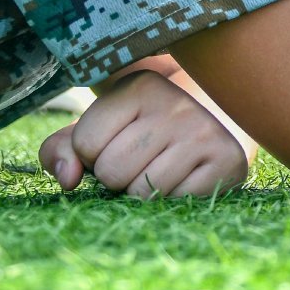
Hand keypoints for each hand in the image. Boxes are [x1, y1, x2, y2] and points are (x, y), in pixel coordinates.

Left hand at [39, 69, 249, 199]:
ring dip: (142, 193)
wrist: (213, 130)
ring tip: (160, 171)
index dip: (91, 157)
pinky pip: (175, 202)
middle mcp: (175, 103)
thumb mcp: (99, 129)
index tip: (114, 146)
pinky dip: (172, 200)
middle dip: (116, 179)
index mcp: (139, 87)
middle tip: (139, 163)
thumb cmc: (141, 133)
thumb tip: (67, 180)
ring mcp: (204, 132)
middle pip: (111, 170)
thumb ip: (62, 149)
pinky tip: (183, 180)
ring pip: (142, 193)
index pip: (85, 143)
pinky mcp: (227, 161)